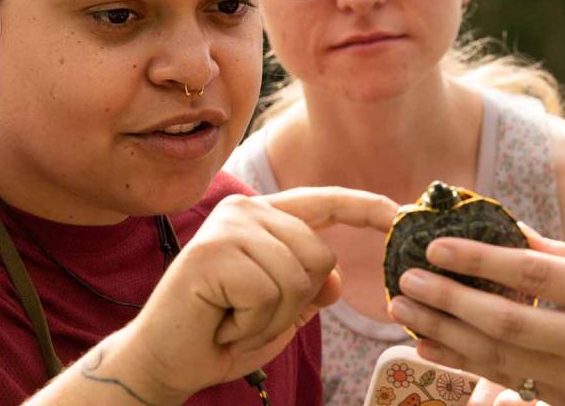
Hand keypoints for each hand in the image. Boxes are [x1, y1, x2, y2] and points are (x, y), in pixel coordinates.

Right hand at [118, 187, 397, 402]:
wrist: (164, 361)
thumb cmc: (221, 334)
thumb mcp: (281, 313)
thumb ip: (309, 289)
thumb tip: (334, 278)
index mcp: (264, 218)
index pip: (324, 203)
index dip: (365, 208)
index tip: (400, 214)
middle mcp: (246, 211)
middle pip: (320, 255)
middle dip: (295, 303)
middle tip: (249, 316)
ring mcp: (228, 227)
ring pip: (297, 277)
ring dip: (271, 317)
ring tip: (233, 319)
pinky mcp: (212, 252)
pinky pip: (268, 294)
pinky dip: (251, 322)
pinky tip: (221, 321)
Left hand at [387, 225, 564, 405]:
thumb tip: (516, 234)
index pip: (536, 276)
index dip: (481, 259)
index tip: (438, 245)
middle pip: (507, 321)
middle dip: (449, 300)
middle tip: (407, 280)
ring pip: (498, 358)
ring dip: (445, 333)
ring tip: (406, 310)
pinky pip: (507, 382)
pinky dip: (464, 364)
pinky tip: (432, 347)